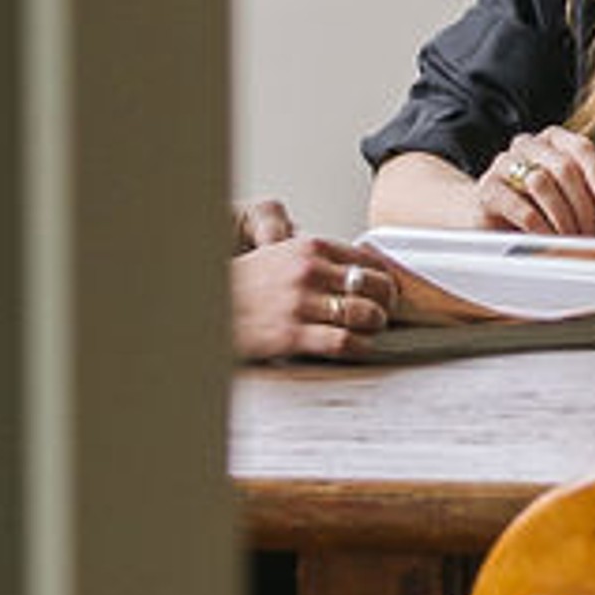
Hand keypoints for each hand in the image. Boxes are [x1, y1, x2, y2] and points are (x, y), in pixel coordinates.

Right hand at [229, 223, 405, 362]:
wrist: (208, 307)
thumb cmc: (245, 285)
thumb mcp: (280, 255)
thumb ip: (316, 258)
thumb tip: (356, 265)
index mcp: (308, 247)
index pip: (368, 259)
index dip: (385, 277)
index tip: (386, 288)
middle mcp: (307, 272)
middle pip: (375, 285)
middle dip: (387, 301)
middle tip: (384, 310)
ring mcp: (300, 304)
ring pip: (365, 314)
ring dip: (376, 325)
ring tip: (370, 329)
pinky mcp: (292, 335)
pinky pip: (344, 342)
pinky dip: (359, 347)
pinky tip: (357, 347)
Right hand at [476, 124, 594, 236]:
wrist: (488, 219)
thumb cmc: (535, 207)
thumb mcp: (568, 198)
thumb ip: (591, 197)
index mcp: (552, 140)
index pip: (582, 148)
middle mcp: (527, 145)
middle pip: (564, 167)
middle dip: (583, 205)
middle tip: (593, 232)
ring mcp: (503, 164)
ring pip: (542, 183)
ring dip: (563, 217)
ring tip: (572, 239)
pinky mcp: (487, 190)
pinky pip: (521, 206)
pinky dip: (541, 227)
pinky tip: (549, 240)